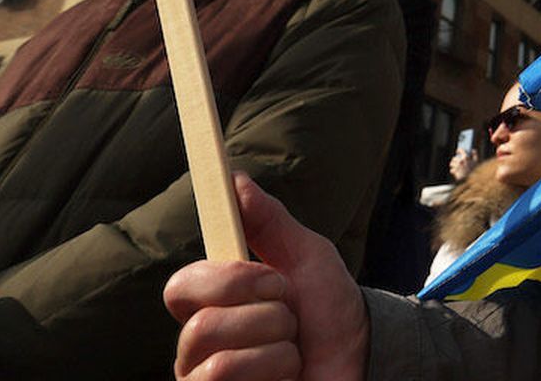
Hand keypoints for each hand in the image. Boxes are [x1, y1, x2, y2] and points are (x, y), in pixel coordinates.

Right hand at [166, 175, 367, 380]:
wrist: (360, 358)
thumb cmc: (327, 309)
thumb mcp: (306, 256)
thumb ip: (269, 221)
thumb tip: (235, 179)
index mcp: (210, 305)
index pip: (180, 288)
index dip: (227, 281)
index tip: (274, 278)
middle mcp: (197, 348)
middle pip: (203, 326)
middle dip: (268, 316)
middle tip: (292, 318)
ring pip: (221, 361)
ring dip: (278, 348)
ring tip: (293, 351)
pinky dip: (278, 372)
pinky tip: (287, 377)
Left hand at [448, 148, 474, 181]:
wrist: (471, 180)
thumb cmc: (474, 170)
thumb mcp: (476, 162)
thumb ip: (475, 155)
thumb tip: (473, 150)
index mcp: (466, 157)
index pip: (461, 150)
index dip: (459, 150)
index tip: (457, 151)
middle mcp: (461, 161)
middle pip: (454, 158)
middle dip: (455, 160)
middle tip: (457, 162)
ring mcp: (457, 166)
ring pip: (451, 163)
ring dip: (453, 165)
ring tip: (456, 167)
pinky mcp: (455, 172)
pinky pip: (452, 170)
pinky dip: (453, 171)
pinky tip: (456, 172)